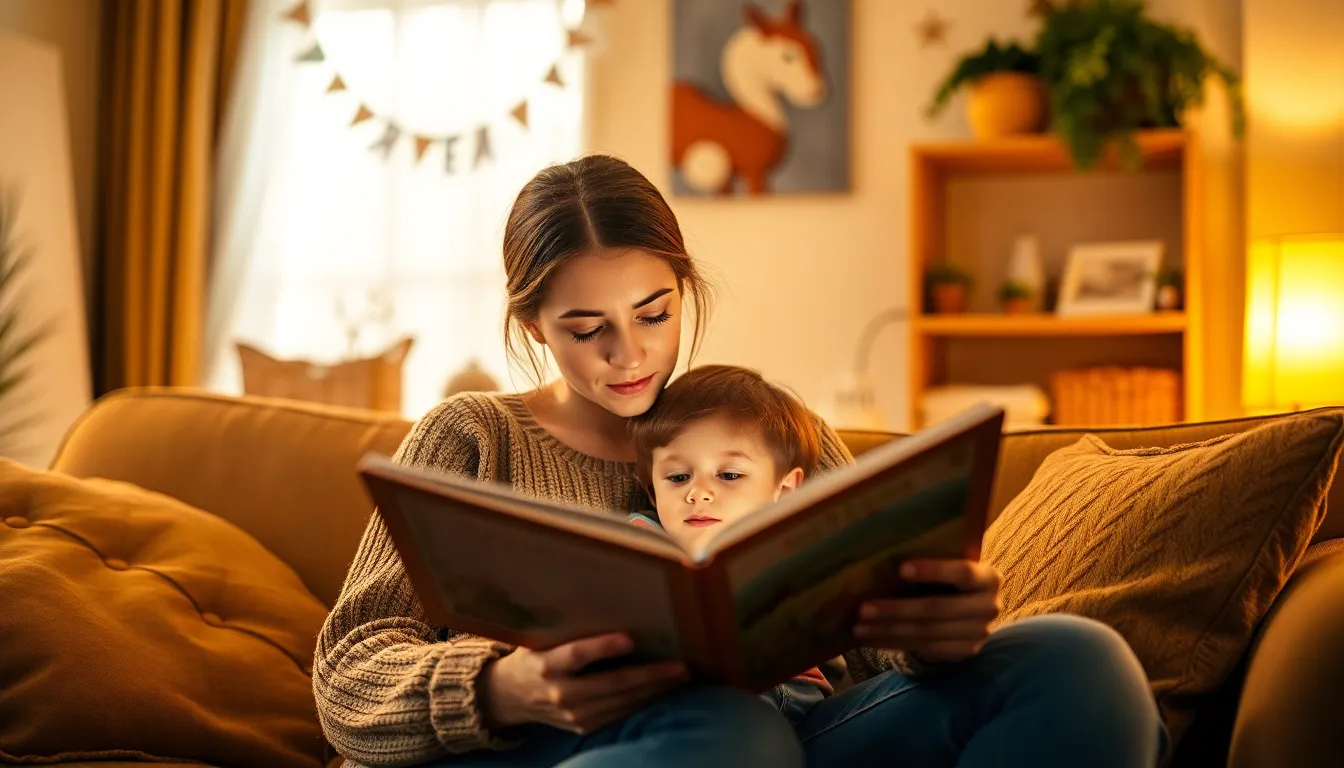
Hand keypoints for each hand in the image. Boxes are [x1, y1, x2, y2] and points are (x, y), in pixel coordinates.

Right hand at [478, 633, 687, 733]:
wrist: (510, 696)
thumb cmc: (534, 655)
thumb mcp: (541, 638)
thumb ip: (569, 629)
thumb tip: (612, 601)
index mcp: (547, 664)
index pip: (577, 654)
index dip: (603, 647)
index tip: (630, 638)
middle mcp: (560, 692)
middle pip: (611, 684)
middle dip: (650, 675)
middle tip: (680, 664)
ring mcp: (573, 714)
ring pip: (622, 703)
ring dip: (654, 690)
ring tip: (680, 676)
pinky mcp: (582, 726)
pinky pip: (619, 714)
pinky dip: (643, 702)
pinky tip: (661, 690)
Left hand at [853, 559, 1002, 662]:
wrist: (974, 609)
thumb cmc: (952, 578)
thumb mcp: (951, 564)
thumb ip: (931, 557)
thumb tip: (880, 546)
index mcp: (988, 577)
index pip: (962, 572)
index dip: (933, 570)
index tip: (901, 568)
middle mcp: (989, 607)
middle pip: (938, 609)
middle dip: (897, 609)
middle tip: (863, 609)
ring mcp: (979, 633)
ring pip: (927, 633)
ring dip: (889, 630)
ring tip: (859, 627)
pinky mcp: (964, 652)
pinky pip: (924, 649)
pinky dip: (894, 643)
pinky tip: (871, 639)